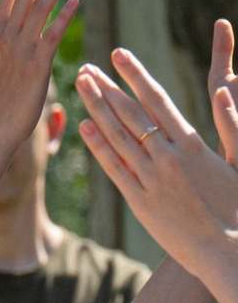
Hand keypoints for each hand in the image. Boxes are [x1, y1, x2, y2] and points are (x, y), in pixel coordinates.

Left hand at [76, 21, 237, 271]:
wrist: (228, 247)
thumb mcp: (237, 159)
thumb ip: (230, 124)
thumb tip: (224, 91)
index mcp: (191, 142)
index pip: (157, 99)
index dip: (135, 75)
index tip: (119, 55)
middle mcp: (168, 156)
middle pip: (130, 113)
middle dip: (107, 87)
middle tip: (87, 67)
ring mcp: (152, 179)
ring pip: (117, 137)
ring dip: (95, 109)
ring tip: (81, 87)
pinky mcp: (141, 202)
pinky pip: (115, 169)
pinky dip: (98, 146)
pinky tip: (84, 126)